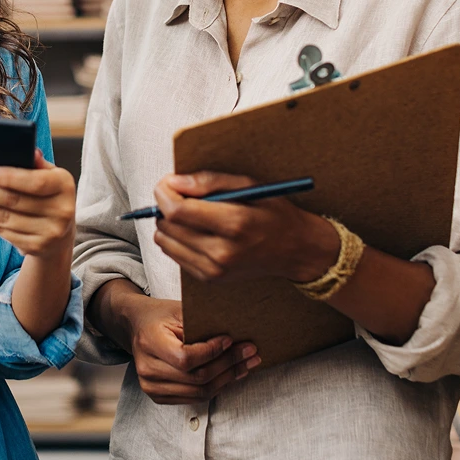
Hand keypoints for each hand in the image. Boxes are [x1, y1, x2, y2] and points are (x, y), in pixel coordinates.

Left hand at [0, 149, 74, 259]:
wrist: (59, 234)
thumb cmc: (48, 195)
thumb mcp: (49, 175)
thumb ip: (37, 164)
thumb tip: (29, 150)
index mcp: (64, 185)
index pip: (35, 182)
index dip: (9, 177)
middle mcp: (61, 211)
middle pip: (14, 201)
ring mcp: (48, 233)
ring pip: (4, 218)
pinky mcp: (34, 248)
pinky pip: (2, 232)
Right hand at [124, 296, 258, 403]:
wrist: (136, 326)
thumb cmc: (159, 314)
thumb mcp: (176, 309)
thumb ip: (200, 322)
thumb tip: (235, 332)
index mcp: (149, 342)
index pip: (186, 358)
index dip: (212, 352)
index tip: (230, 340)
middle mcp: (147, 368)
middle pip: (197, 378)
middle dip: (228, 365)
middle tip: (250, 352)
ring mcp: (151, 386)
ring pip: (199, 392)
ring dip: (227, 379)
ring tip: (246, 365)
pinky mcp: (158, 396)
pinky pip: (194, 398)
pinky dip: (215, 387)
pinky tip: (230, 375)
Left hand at [152, 171, 337, 283]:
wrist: (296, 250)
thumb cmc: (274, 212)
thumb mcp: (249, 185)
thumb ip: (210, 181)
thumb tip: (175, 182)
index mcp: (234, 224)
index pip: (178, 211)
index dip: (164, 193)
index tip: (167, 183)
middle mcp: (222, 252)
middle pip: (168, 227)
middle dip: (164, 205)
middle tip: (178, 193)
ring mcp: (215, 270)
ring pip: (165, 242)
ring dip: (169, 223)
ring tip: (189, 212)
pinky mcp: (210, 279)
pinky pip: (175, 255)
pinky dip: (177, 239)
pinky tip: (195, 230)